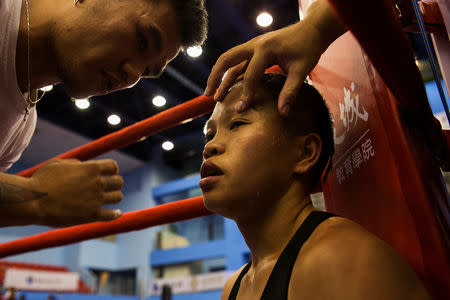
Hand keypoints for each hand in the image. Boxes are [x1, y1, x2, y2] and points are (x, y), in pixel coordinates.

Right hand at [29, 159, 123, 225]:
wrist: (34, 201)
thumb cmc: (42, 180)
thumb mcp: (59, 164)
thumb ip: (76, 164)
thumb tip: (84, 166)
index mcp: (91, 169)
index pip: (113, 167)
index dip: (112, 170)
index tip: (109, 173)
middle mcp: (97, 183)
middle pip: (118, 182)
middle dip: (115, 183)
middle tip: (109, 186)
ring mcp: (96, 200)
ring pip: (118, 197)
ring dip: (114, 197)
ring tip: (109, 198)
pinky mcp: (92, 215)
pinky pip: (112, 215)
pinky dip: (116, 214)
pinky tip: (117, 213)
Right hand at [204, 0, 344, 115]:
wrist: (313, 29)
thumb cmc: (308, 48)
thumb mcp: (301, 71)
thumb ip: (290, 92)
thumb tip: (283, 113)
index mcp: (264, 49)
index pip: (250, 76)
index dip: (245, 94)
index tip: (240, 110)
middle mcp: (254, 44)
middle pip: (227, 60)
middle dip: (216, 78)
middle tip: (208, 95)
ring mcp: (253, 45)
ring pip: (229, 60)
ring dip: (219, 75)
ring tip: (212, 95)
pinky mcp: (256, 48)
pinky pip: (238, 61)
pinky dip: (230, 73)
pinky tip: (227, 86)